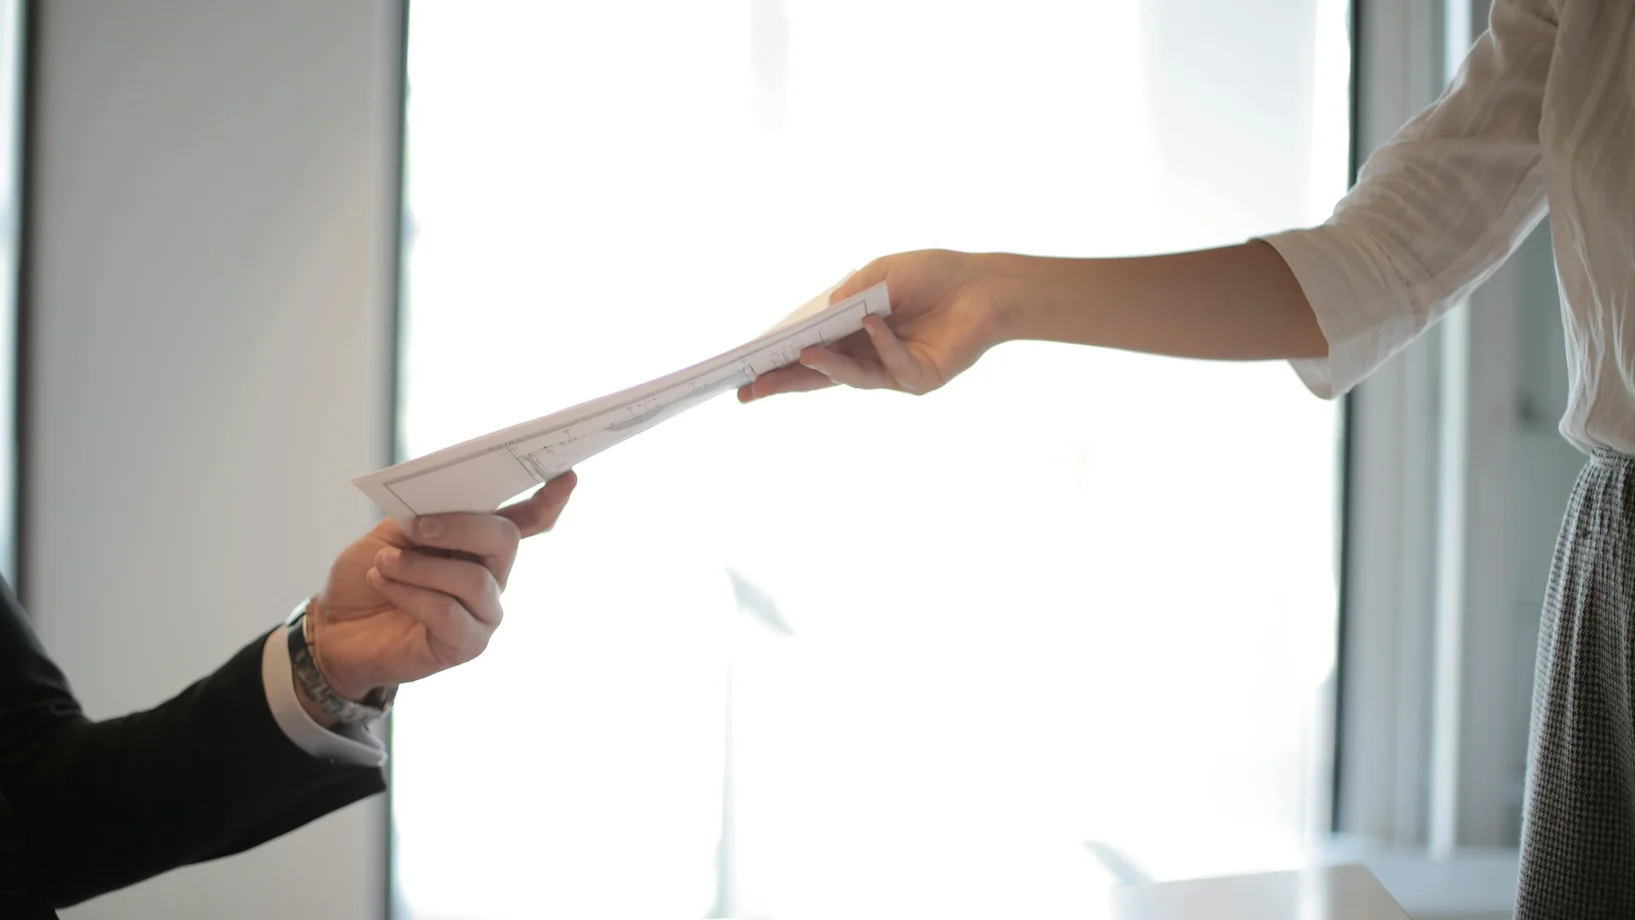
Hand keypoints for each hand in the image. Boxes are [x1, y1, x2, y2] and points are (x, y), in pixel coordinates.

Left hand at [298, 471, 577, 717]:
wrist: (336, 627)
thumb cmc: (370, 575)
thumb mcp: (393, 531)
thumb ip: (424, 514)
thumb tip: (445, 498)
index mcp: (480, 543)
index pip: (528, 521)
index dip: (549, 500)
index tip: (567, 476)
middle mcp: (492, 576)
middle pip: (505, 540)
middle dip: (462, 527)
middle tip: (418, 528)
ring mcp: (483, 613)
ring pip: (474, 580)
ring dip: (422, 567)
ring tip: (385, 563)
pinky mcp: (466, 645)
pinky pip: (449, 613)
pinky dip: (410, 594)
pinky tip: (384, 584)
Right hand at [737, 249, 1008, 400]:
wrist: (984, 284)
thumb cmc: (931, 275)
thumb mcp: (881, 274)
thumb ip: (849, 295)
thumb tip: (818, 317)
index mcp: (851, 334)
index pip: (808, 352)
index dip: (778, 362)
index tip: (745, 371)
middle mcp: (867, 357)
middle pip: (819, 375)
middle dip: (784, 381)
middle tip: (750, 390)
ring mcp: (892, 371)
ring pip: (851, 376)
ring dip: (826, 364)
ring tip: (802, 352)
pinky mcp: (920, 378)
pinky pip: (894, 365)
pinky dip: (882, 344)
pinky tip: (872, 324)